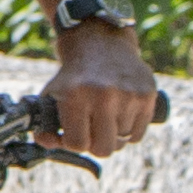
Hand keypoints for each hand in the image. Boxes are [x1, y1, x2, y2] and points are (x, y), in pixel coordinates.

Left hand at [43, 18, 164, 157]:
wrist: (99, 43)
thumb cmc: (73, 76)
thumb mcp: (52, 95)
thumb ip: (45, 124)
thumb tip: (46, 141)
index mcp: (75, 96)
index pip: (78, 144)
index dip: (75, 142)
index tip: (75, 133)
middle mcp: (104, 95)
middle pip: (104, 150)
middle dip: (96, 144)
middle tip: (93, 130)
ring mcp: (128, 95)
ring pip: (122, 141)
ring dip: (113, 134)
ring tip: (107, 114)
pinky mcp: (147, 94)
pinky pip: (138, 134)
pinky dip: (130, 130)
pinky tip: (121, 114)